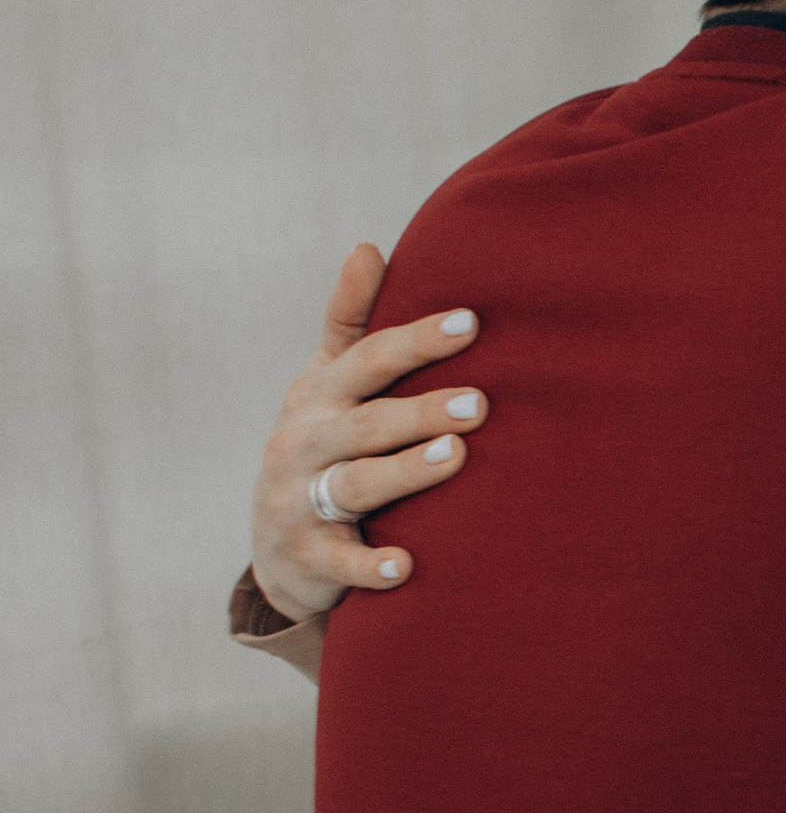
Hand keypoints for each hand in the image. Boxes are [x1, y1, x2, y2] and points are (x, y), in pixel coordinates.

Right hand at [248, 246, 485, 619]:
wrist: (279, 548)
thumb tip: (367, 245)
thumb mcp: (325, 384)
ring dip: (405, 471)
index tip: (471, 322)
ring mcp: (299, 501)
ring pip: (357, 483)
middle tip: (481, 402)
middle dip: (422, 410)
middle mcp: (302, 443)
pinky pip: (340, 563)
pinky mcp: (307, 557)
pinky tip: (407, 567)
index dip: (416, 341)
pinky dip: (370, 566)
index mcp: (317, 395)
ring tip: (455, 458)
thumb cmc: (320, 448)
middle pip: (367, 422)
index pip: (367, 360)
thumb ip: (349, 322)